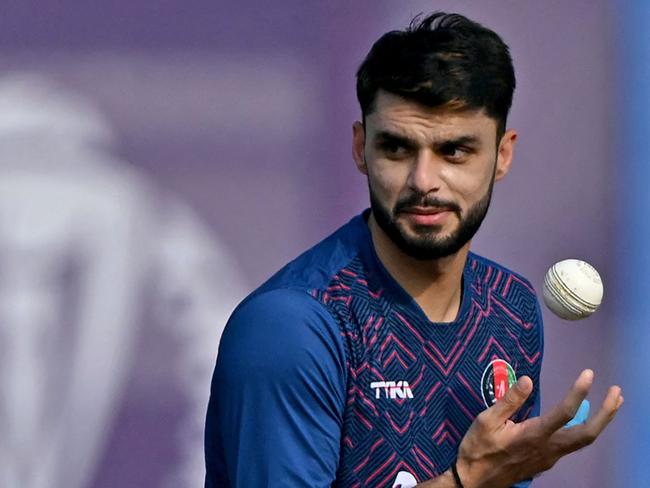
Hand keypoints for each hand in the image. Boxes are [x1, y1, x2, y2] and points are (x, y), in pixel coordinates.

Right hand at [455, 369, 622, 487]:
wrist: (476, 481)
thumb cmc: (478, 448)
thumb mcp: (486, 421)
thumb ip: (509, 401)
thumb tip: (527, 380)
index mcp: (533, 435)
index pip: (564, 412)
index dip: (579, 392)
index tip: (588, 374)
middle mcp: (548, 448)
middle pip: (587, 433)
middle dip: (606, 413)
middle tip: (617, 392)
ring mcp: (550, 457)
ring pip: (583, 440)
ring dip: (601, 421)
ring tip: (611, 402)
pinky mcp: (547, 461)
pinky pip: (572, 444)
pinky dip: (586, 429)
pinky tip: (583, 418)